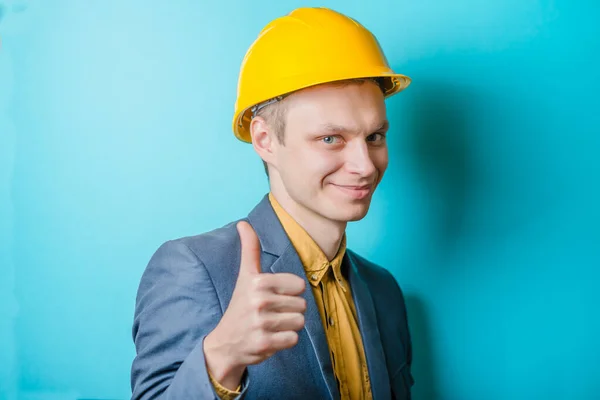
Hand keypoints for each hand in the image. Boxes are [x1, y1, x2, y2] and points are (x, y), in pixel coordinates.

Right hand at [203, 221, 306, 389]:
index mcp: (258, 281)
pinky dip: (285, 341)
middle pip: (302, 304)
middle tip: (270, 313)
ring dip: (289, 326)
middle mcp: (259, 301)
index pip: (299, 285)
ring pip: (300, 322)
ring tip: (271, 325)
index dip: (290, 292)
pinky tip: (270, 338)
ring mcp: (261, 323)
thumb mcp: (245, 276)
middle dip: (290, 310)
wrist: (225, 344)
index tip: (273, 296)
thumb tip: (243, 223)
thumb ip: (250, 249)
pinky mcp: (265, 343)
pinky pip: (293, 339)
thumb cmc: (241, 306)